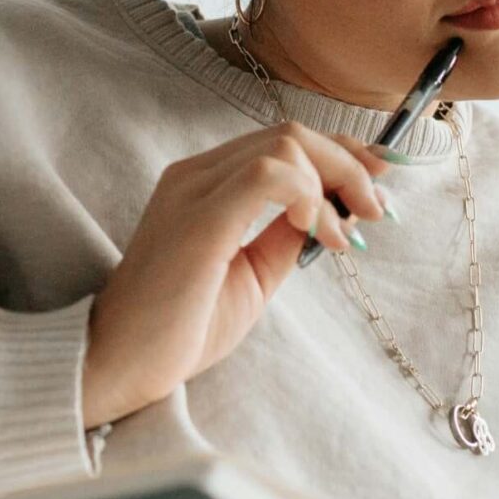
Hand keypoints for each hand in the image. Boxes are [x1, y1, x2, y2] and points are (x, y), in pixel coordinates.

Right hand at [83, 121, 392, 427]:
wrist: (121, 362)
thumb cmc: (179, 327)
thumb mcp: (252, 275)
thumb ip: (284, 237)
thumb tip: (331, 211)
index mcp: (204, 183)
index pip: (281, 142)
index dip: (339, 153)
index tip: (378, 179)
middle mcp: (196, 176)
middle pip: (290, 135)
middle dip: (348, 165)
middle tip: (376, 210)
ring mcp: (193, 191)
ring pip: (284, 145)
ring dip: (335, 179)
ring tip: (346, 232)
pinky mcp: (199, 218)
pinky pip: (267, 176)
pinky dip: (308, 195)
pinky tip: (319, 231)